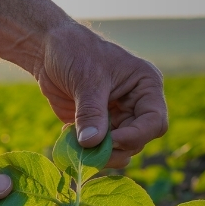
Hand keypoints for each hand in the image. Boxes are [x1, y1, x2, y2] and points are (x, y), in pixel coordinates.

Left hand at [34, 23, 167, 167]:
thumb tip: (92, 143)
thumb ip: (91, 112)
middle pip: (138, 141)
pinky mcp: (99, 126)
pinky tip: (70, 138)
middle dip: (116, 149)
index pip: (154, 121)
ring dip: (101, 155)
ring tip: (78, 146)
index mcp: (146, 86)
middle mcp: (137, 105)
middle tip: (90, 151)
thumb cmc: (75, 52)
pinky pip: (99, 148)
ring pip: (120, 150)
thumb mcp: (86, 79)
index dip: (136, 136)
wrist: (49, 51)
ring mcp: (118, 117)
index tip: (111, 140)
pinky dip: (87, 151)